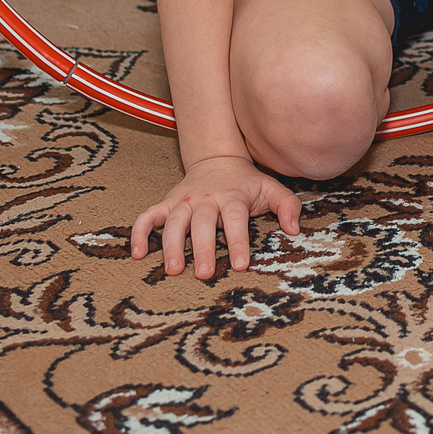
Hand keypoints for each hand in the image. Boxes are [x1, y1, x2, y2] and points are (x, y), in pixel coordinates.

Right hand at [132, 154, 301, 279]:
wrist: (217, 159)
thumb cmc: (246, 183)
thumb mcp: (270, 188)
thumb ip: (287, 206)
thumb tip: (294, 230)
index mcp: (232, 196)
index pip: (235, 219)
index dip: (238, 241)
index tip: (240, 265)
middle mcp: (205, 198)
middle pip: (203, 223)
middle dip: (203, 248)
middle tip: (205, 274)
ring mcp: (183, 201)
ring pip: (174, 222)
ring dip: (172, 245)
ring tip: (174, 269)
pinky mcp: (166, 203)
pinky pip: (148, 216)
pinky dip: (139, 232)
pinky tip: (137, 253)